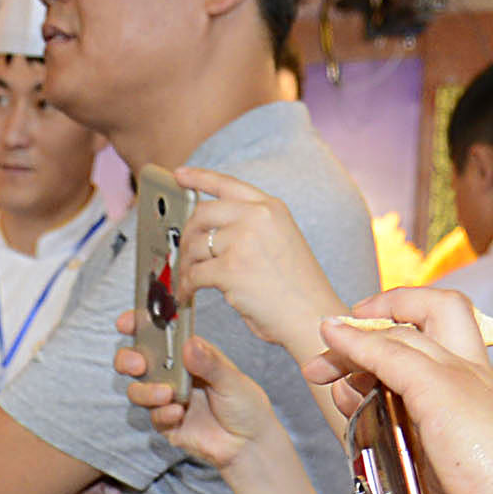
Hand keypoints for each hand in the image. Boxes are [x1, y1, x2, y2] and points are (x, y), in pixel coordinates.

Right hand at [119, 326, 265, 472]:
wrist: (250, 444)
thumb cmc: (245, 406)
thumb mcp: (232, 379)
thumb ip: (210, 363)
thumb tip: (189, 345)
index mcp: (188, 355)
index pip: (158, 334)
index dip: (138, 326)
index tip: (126, 323)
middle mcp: (173, 375)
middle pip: (136, 362)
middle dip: (128, 360)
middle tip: (138, 364)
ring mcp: (167, 400)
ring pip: (138, 391)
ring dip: (146, 391)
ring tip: (167, 394)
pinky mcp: (167, 424)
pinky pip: (153, 417)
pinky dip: (162, 414)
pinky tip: (177, 413)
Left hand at [162, 169, 343, 356]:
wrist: (313, 317)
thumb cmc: (298, 289)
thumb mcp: (281, 240)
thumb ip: (251, 227)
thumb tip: (210, 232)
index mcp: (270, 208)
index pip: (227, 184)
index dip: (198, 178)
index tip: (179, 176)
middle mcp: (258, 217)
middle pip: (202, 214)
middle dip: (187, 236)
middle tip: (184, 254)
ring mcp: (243, 241)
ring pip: (195, 246)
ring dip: (186, 266)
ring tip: (189, 280)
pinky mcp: (231, 269)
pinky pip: (194, 274)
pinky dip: (186, 286)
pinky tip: (189, 294)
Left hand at [319, 296, 492, 493]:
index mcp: (473, 413)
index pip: (425, 369)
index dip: (382, 372)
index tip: (349, 394)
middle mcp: (469, 385)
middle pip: (424, 325)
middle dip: (377, 329)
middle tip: (334, 360)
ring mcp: (458, 379)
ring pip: (409, 324)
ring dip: (359, 329)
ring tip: (326, 344)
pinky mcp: (441, 385)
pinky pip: (389, 348)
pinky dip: (357, 339)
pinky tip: (332, 336)